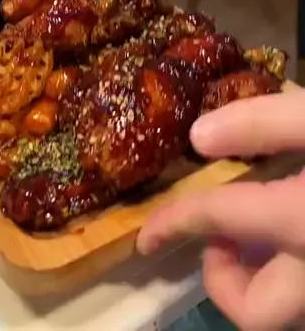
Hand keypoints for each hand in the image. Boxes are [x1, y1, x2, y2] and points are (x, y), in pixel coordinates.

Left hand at [137, 92, 304, 330]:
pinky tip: (292, 224)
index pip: (219, 219)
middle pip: (257, 312)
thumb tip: (198, 136)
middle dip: (224, 280)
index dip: (174, 221)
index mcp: (301, 222)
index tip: (145, 235)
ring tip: (264, 227)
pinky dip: (288, 270)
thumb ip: (266, 123)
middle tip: (224, 234)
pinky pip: (302, 291)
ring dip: (262, 278)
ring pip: (285, 310)